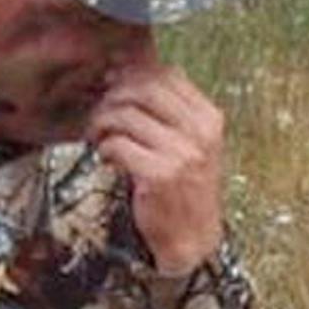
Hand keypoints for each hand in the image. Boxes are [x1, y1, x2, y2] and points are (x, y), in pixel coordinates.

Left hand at [87, 64, 226, 275]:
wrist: (193, 239)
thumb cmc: (186, 188)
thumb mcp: (192, 144)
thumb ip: (171, 111)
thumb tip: (129, 69)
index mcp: (209, 119)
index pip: (167, 74)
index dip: (134, 73)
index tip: (114, 84)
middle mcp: (199, 133)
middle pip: (144, 88)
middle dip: (114, 95)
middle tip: (101, 112)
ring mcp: (181, 154)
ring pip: (125, 115)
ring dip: (102, 123)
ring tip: (99, 136)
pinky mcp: (158, 176)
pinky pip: (117, 144)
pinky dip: (104, 148)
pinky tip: (107, 158)